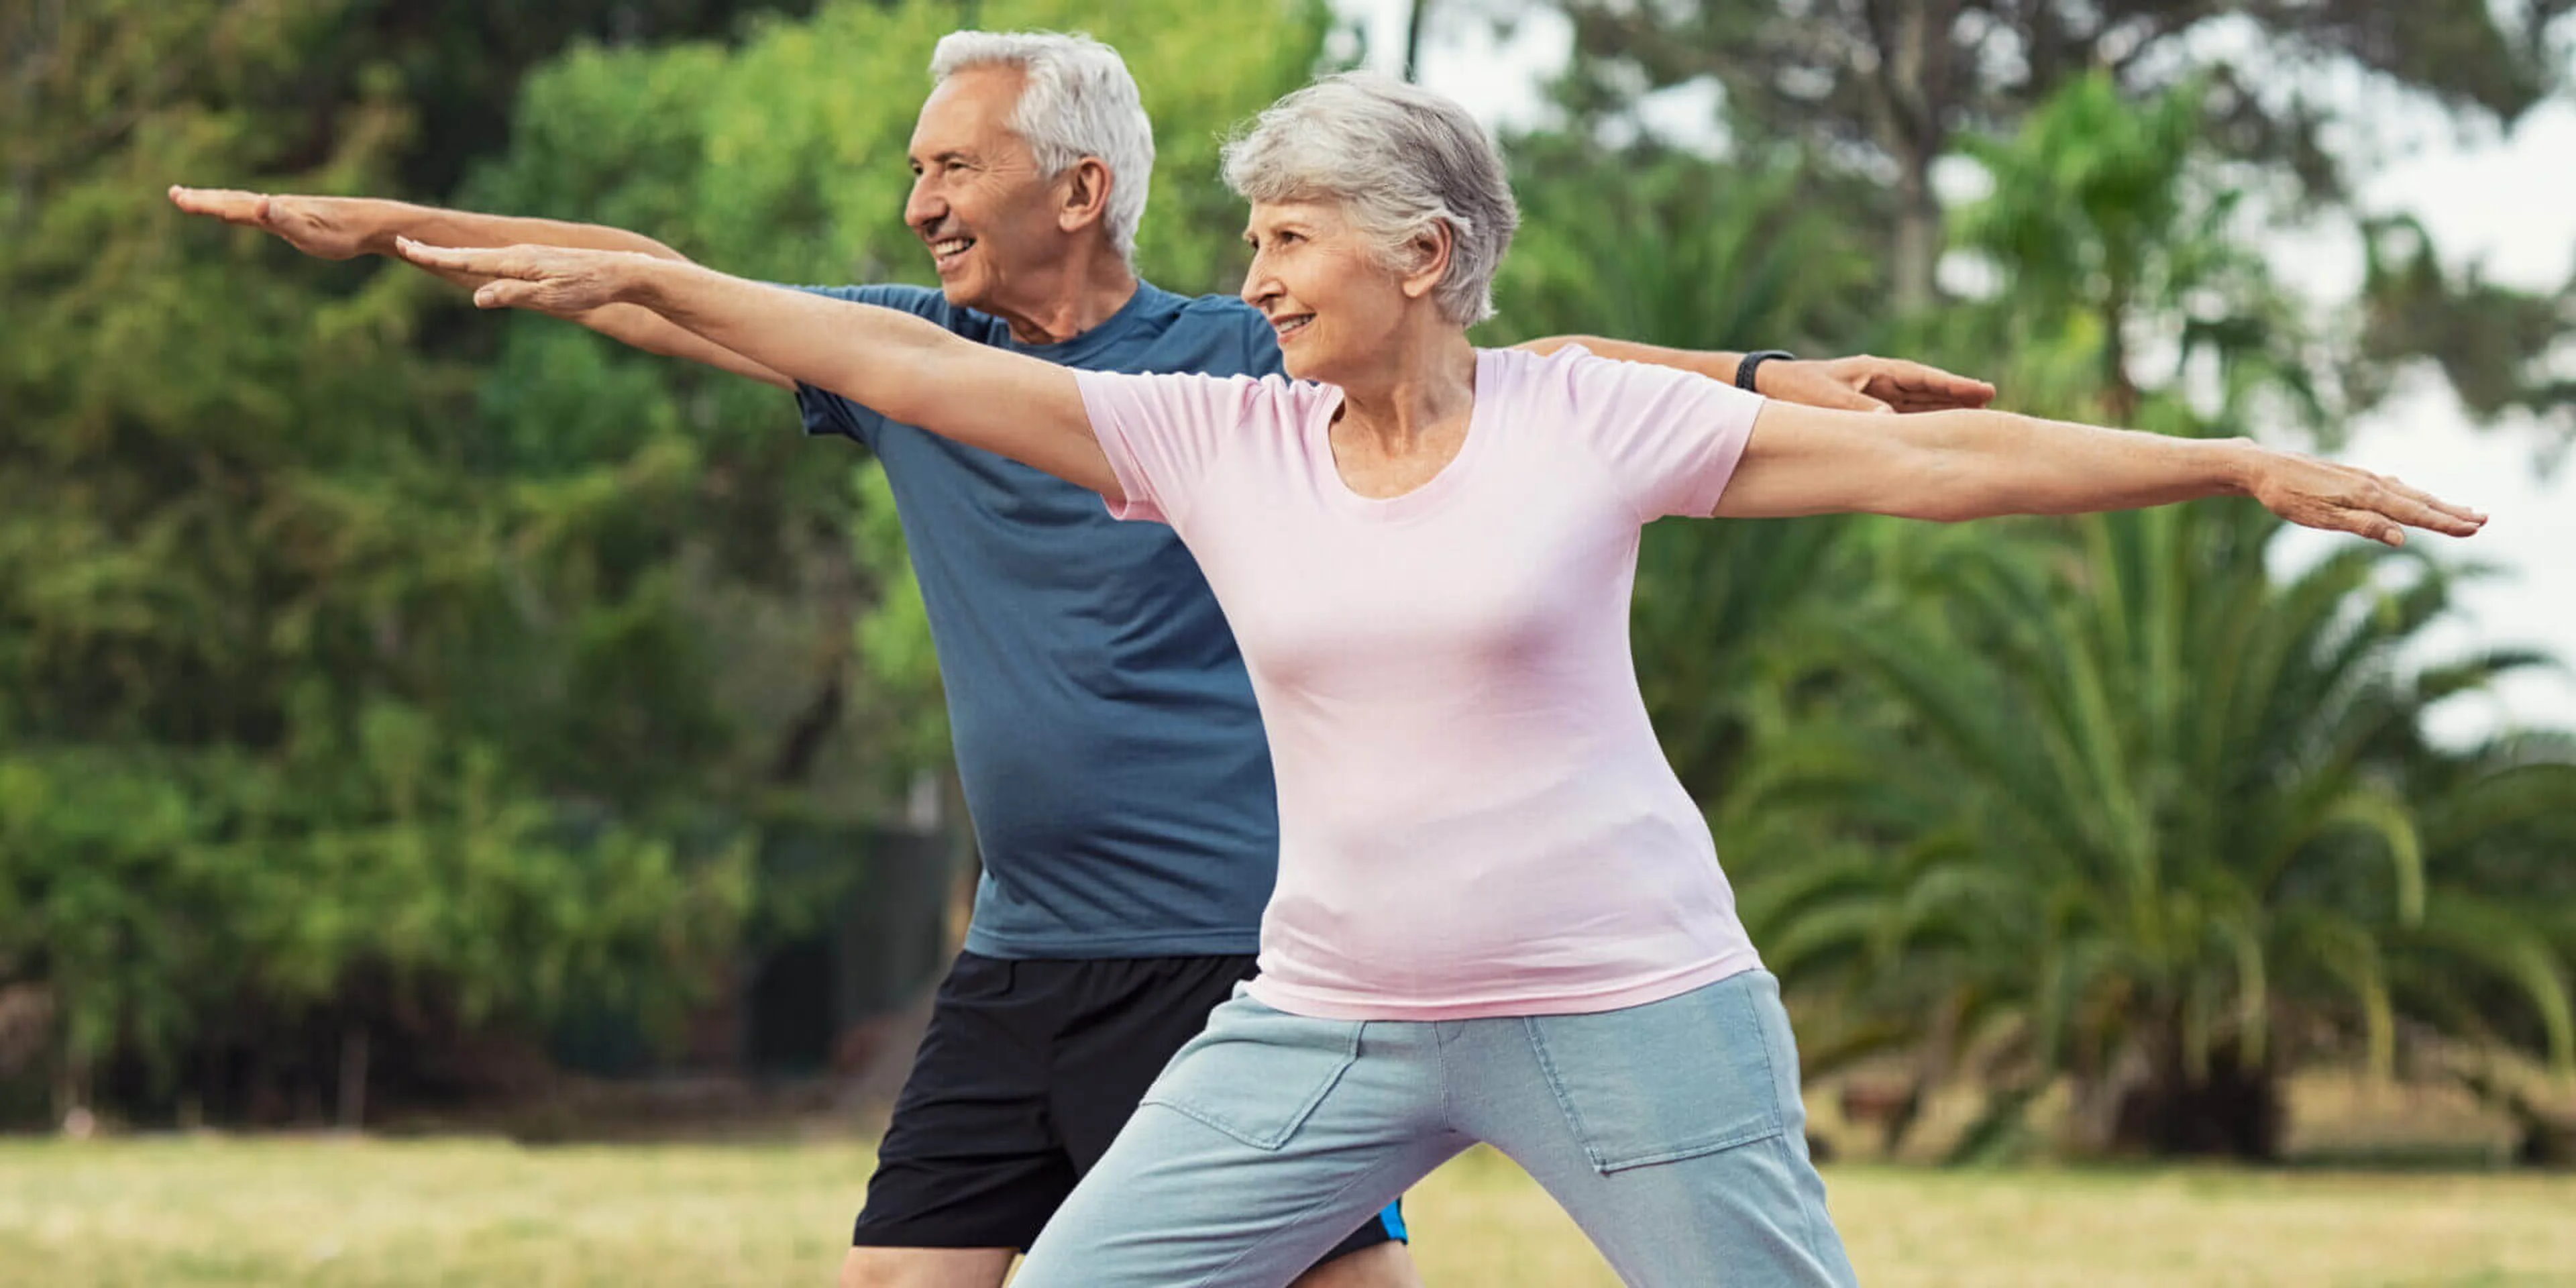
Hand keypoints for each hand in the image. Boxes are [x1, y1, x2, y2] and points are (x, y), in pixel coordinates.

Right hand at [167, 185, 381, 259]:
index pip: (229, 205)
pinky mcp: (296, 215)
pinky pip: (260, 209)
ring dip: (218, 199)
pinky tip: (247, 208)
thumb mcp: (310, 232)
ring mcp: (284, 208)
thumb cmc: (341, 233)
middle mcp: (274, 205)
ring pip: (244, 201)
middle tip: (174, 194)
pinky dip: (243, 206)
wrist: (369, 223)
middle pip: (231, 199)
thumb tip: (257, 203)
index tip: (177, 196)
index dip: (203, 203)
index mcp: (271, 209)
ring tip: (198, 198)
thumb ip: (282, 219)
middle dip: (202, 198)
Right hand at [391, 238, 653, 315]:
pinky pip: (500, 261)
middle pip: (468, 254)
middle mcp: (518, 254)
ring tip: (429, 254)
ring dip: (454, 255)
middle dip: (436, 251)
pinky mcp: (540, 262)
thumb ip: (513, 296)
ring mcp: (529, 257)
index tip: (404, 246)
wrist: (622, 272)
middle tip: (403, 244)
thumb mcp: (550, 299)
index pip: (465, 260)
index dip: (434, 256)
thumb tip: (477, 298)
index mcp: (515, 262)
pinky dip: (479, 260)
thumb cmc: (589, 289)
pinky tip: (478, 265)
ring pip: (484, 257)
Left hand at [1760, 355, 1996, 413]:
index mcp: (1876, 371)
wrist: (1767, 388)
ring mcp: (1875, 397)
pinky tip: (1938, 435)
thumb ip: (1857, 410)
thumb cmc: (1795, 387)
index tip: (1982, 391)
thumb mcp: (1826, 399)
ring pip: (1917, 405)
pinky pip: (1900, 419)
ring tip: (1976, 418)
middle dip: (1957, 396)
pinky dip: (1919, 425)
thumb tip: (1890, 422)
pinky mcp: (1865, 412)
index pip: (1923, 378)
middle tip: (1992, 400)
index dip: (1953, 386)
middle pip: (1927, 390)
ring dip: (1943, 411)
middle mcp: (1880, 382)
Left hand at [2244, 447, 2484, 545]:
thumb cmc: (2287, 496)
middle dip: (2452, 512)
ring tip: (2462, 510)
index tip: (2474, 529)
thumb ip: (2363, 526)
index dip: (2446, 523)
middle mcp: (2371, 483)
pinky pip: (2391, 488)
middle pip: (2419, 501)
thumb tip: (2403, 538)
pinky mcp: (2351, 477)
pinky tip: (2414, 498)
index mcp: (2367, 495)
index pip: (2415, 513)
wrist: (2261, 467)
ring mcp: (2362, 478)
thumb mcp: (2322, 517)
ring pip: (2408, 493)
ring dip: (2436, 503)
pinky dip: (2411, 495)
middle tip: (2484, 520)